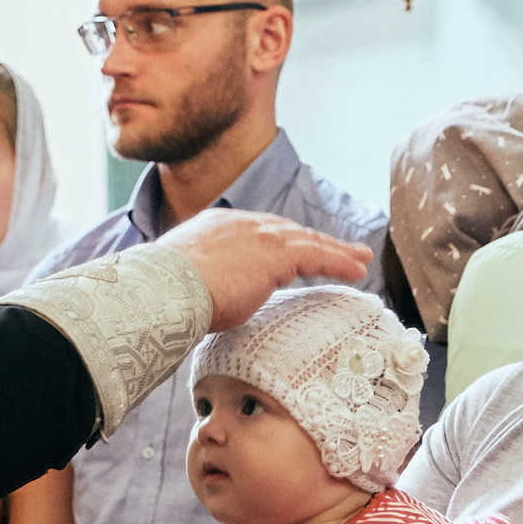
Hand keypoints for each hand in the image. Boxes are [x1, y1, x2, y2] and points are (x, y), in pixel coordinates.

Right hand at [158, 210, 374, 332]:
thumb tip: (215, 300)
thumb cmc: (166, 296)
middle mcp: (241, 224)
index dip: (284, 241)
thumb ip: (210, 283)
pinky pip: (317, 255)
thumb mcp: (189, 283)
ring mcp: (259, 236)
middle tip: (340, 249)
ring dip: (336, 250)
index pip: (260, 232)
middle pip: (289, 231)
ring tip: (359, 258)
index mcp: (218, 227)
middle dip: (315, 240)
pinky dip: (339, 261)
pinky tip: (357, 268)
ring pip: (308, 240)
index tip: (298, 249)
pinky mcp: (276, 254)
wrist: (162, 290)